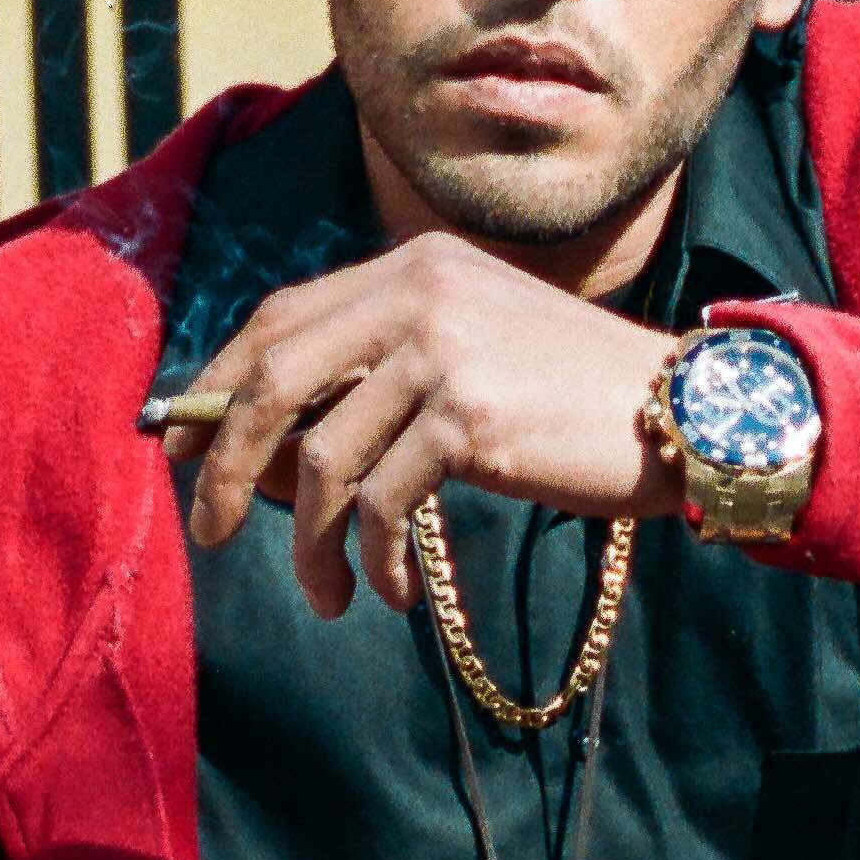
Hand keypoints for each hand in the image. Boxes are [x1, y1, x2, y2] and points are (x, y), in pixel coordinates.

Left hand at [174, 232, 662, 619]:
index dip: (216, 384)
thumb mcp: (470, 355)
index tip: (179, 447)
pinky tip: (392, 591)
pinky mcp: (470, 417)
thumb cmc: (572, 401)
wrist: (681, 414)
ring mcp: (444, 351)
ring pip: (319, 457)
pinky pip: (379, 502)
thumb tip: (262, 450)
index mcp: (412, 267)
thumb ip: (380, 373)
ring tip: (327, 593)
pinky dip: (371, 559)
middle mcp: (420, 292)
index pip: (277, 316)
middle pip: (273, 380)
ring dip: (306, 541)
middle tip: (208, 531)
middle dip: (221, 464)